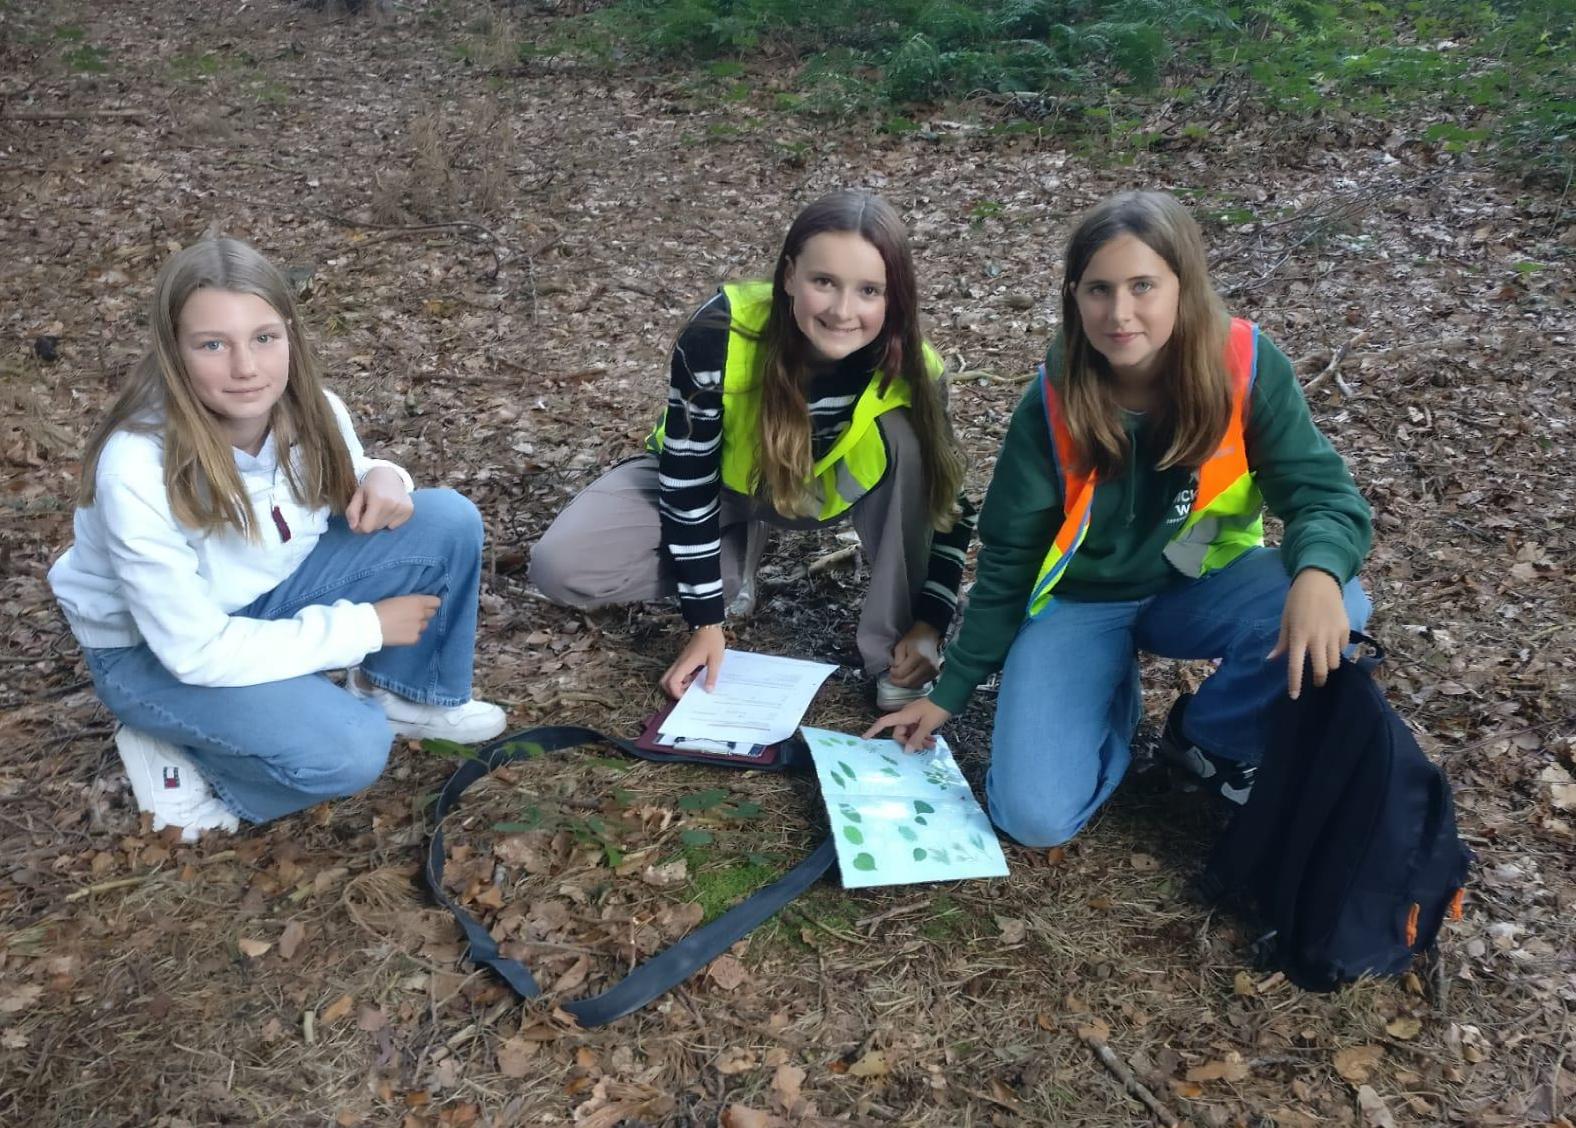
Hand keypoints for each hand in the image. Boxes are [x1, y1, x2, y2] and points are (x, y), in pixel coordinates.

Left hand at [347, 468, 413, 532]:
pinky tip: (389, 509)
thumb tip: (353, 527)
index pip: (367, 527)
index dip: (359, 526)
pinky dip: (390, 521)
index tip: (358, 519)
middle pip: (376, 527)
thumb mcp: (357, 495)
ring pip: (385, 527)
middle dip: (370, 522)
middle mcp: (393, 504)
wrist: (389, 475)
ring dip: (380, 521)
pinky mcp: (409, 510)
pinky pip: (395, 526)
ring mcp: (403, 508)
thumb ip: (351, 511)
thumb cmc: (370, 486)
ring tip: (380, 508)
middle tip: (370, 509)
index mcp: (378, 500)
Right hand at [374, 594, 439, 645]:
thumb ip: (411, 602)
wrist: (371, 626)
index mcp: (417, 601)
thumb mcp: (398, 599)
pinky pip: (417, 637)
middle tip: (412, 616)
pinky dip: (412, 636)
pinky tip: (402, 634)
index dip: (431, 604)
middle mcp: (421, 614)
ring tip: (405, 626)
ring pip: (424, 626)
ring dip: (418, 625)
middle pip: (431, 614)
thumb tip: (417, 606)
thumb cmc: (380, 609)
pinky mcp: (414, 639)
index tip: (427, 606)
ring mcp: (418, 628)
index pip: (436, 602)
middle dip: (424, 614)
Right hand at [660, 624, 724, 697]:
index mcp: (685, 664)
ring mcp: (680, 661)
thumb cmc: (712, 642)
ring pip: (670, 677)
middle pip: (665, 681)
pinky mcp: (684, 660)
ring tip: (693, 688)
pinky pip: (678, 673)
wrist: (708, 626)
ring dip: (678, 685)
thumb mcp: (716, 660)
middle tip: (686, 695)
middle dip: (672, 691)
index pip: (672, 682)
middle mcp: (679, 663)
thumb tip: (708, 691)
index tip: (687, 697)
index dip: (676, 692)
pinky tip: (696, 679)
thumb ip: (712, 676)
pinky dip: (682, 679)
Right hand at [864, 698, 951, 753]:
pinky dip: (922, 736)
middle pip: (900, 733)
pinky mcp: (920, 718)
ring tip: (931, 746)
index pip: (884, 722)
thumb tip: (907, 751)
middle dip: (910, 742)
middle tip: (923, 748)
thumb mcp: (927, 726)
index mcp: (904, 716)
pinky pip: (917, 730)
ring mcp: (913, 717)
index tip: (864, 738)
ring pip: (910, 733)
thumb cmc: (937, 710)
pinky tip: (932, 741)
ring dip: (918, 740)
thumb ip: (917, 738)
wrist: (949, 698)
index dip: (873, 730)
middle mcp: (906, 716)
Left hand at [887, 621, 941, 687]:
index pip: (901, 673)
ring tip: (900, 676)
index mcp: (918, 656)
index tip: (891, 669)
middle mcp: (928, 665)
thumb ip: (897, 659)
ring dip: (905, 683)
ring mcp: (933, 670)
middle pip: (908, 682)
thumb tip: (896, 672)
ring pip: (914, 685)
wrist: (929, 635)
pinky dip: (913, 682)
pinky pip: (921, 683)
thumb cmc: (913, 639)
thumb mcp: (900, 645)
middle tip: (892, 677)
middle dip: (897, 681)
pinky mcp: (935, 674)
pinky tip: (909, 676)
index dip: (893, 673)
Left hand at [1268, 568, 1348, 698]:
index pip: (1295, 666)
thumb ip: (1282, 642)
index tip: (1294, 696)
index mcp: (1298, 636)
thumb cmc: (1297, 602)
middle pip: (1321, 670)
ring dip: (1329, 666)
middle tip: (1316, 681)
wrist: (1319, 582)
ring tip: (1324, 661)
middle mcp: (1317, 637)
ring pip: (1335, 662)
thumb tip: (1271, 659)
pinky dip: (1337, 651)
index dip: (1295, 683)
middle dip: (1319, 679)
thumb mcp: (1286, 620)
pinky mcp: (1345, 629)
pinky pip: (1343, 649)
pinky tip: (1332, 645)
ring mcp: (1333, 634)